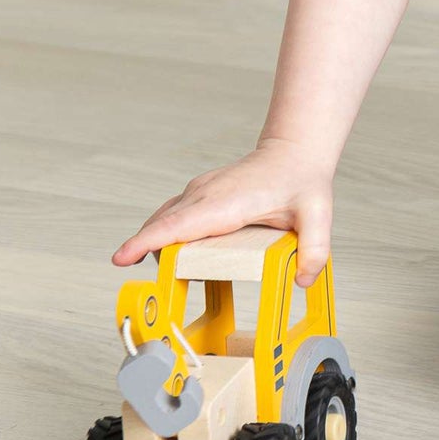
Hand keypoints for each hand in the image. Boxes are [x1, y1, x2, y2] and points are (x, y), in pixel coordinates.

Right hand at [110, 139, 335, 286]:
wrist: (294, 150)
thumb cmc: (302, 179)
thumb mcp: (317, 214)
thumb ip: (315, 248)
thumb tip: (302, 280)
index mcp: (226, 202)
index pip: (178, 224)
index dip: (147, 241)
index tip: (121, 258)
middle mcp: (205, 194)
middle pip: (162, 227)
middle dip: (147, 255)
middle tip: (158, 289)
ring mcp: (198, 191)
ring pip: (162, 221)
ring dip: (155, 246)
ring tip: (171, 277)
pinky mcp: (197, 194)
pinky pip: (170, 217)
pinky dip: (163, 236)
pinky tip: (174, 258)